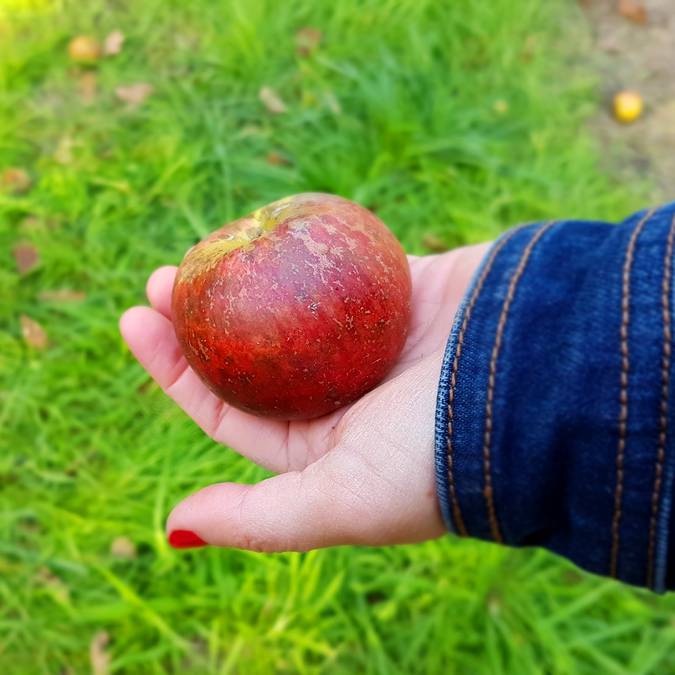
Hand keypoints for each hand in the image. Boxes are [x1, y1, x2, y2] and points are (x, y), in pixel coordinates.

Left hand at [119, 243, 489, 550]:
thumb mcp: (342, 503)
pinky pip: (337, 263)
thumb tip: (175, 526)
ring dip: (242, 277)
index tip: (137, 322)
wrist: (539, 391)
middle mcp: (341, 392)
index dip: (178, 370)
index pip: (230, 408)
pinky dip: (300, 248)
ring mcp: (369, 337)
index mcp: (322, 444)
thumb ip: (263, 520)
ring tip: (198, 248)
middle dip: (199, 318)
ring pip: (288, 304)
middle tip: (160, 280)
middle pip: (251, 352)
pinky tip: (261, 230)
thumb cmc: (436, 459)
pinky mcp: (401, 287)